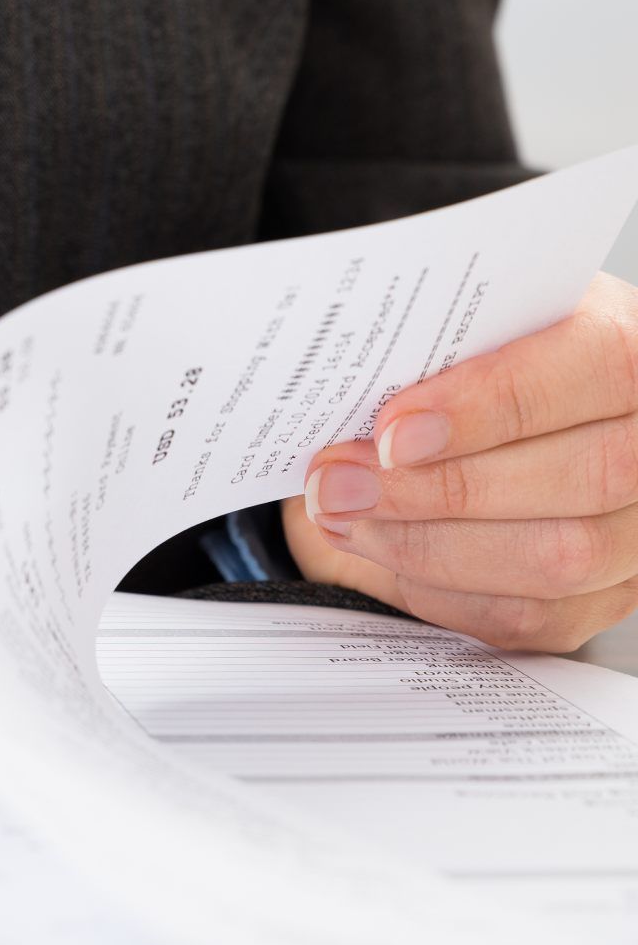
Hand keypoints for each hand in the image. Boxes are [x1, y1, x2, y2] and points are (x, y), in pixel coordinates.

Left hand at [284, 273, 637, 651]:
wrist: (468, 418)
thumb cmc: (457, 366)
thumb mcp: (449, 330)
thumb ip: (425, 348)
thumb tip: (345, 394)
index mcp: (630, 346)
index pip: (597, 368)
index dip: (492, 407)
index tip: (392, 432)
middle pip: (580, 479)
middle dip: (435, 490)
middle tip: (336, 483)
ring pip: (558, 558)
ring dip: (426, 544)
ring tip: (342, 515)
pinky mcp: (609, 594)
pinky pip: (532, 614)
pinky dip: (440, 588)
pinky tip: (379, 550)